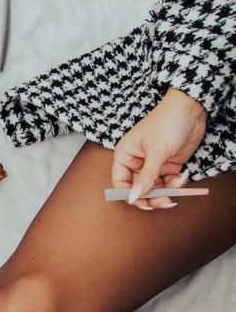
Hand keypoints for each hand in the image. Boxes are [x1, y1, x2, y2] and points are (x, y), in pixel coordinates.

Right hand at [111, 88, 206, 209]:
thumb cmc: (167, 123)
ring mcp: (153, 164)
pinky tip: (183, 176)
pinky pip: (168, 182)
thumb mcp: (156, 152)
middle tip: (165, 201)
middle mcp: (137, 161)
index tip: (143, 202)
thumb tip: (133, 198)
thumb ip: (146, 177)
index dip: (129, 194)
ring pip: (155, 188)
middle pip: (139, 188)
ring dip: (167, 191)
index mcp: (125, 154)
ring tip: (177, 187)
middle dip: (152, 196)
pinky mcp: (168, 165)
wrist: (190, 109)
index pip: (120, 182)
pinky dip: (176, 184)